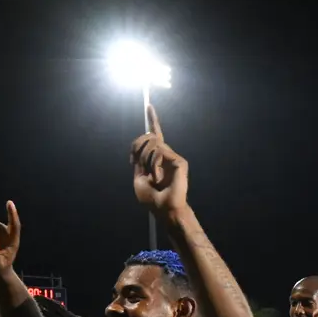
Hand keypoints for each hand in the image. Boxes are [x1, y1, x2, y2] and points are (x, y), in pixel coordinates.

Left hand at [130, 103, 187, 219]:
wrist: (164, 209)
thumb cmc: (152, 199)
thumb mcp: (138, 177)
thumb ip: (139, 159)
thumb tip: (146, 139)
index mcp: (156, 158)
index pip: (155, 136)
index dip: (153, 121)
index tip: (149, 106)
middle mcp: (166, 155)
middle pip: (147, 137)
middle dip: (138, 149)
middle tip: (141, 168)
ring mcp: (173, 157)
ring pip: (152, 143)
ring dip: (146, 161)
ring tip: (154, 177)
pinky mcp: (179, 161)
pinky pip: (159, 152)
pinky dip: (154, 165)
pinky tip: (159, 177)